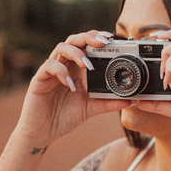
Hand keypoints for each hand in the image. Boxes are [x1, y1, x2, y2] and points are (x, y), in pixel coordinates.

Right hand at [16, 31, 126, 145]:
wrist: (43, 132)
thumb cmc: (64, 116)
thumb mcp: (91, 109)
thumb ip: (108, 103)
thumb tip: (131, 100)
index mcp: (77, 70)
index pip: (86, 46)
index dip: (96, 38)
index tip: (112, 39)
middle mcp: (64, 66)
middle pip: (74, 41)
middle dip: (88, 38)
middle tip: (102, 43)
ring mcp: (51, 71)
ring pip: (61, 49)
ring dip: (76, 53)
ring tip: (87, 64)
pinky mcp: (39, 80)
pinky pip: (48, 67)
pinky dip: (60, 71)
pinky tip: (69, 83)